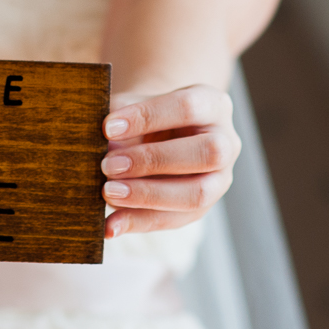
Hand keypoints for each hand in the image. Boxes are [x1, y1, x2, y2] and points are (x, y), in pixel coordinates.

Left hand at [99, 84, 239, 237]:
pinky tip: (110, 225)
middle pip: (206, 153)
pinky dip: (138, 223)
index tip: (108, 128)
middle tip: (108, 165)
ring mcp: (220, 179)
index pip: (187, 107)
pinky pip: (175, 220)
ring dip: (147, 196)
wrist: (164, 134)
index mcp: (212, 105)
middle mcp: (226, 142)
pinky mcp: (203, 209)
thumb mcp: (137, 104)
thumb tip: (103, 142)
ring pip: (196, 194)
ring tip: (108, 192)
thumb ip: (121, 116)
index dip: (147, 117)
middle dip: (153, 160)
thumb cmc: (149, 116)